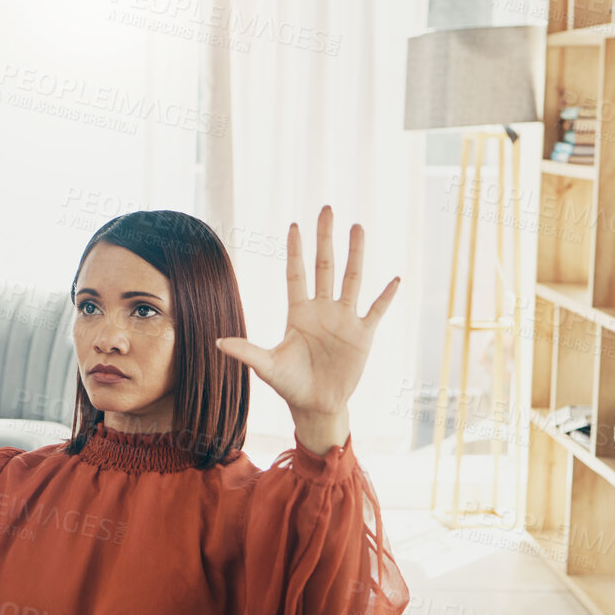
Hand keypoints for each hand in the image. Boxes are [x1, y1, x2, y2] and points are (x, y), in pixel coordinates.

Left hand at [215, 207, 399, 451]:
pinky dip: (386, 296)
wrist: (316, 405)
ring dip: (355, 254)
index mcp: (299, 313)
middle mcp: (322, 310)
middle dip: (325, 238)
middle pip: (325, 266)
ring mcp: (344, 320)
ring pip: (352, 279)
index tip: (294, 226)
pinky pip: (376, 310)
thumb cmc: (289, 385)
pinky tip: (395, 279)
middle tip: (327, 209)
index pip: (296, 274)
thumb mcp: (267, 366)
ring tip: (357, 227)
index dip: (295, 251)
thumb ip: (246, 351)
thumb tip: (218, 342)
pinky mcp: (362, 335)